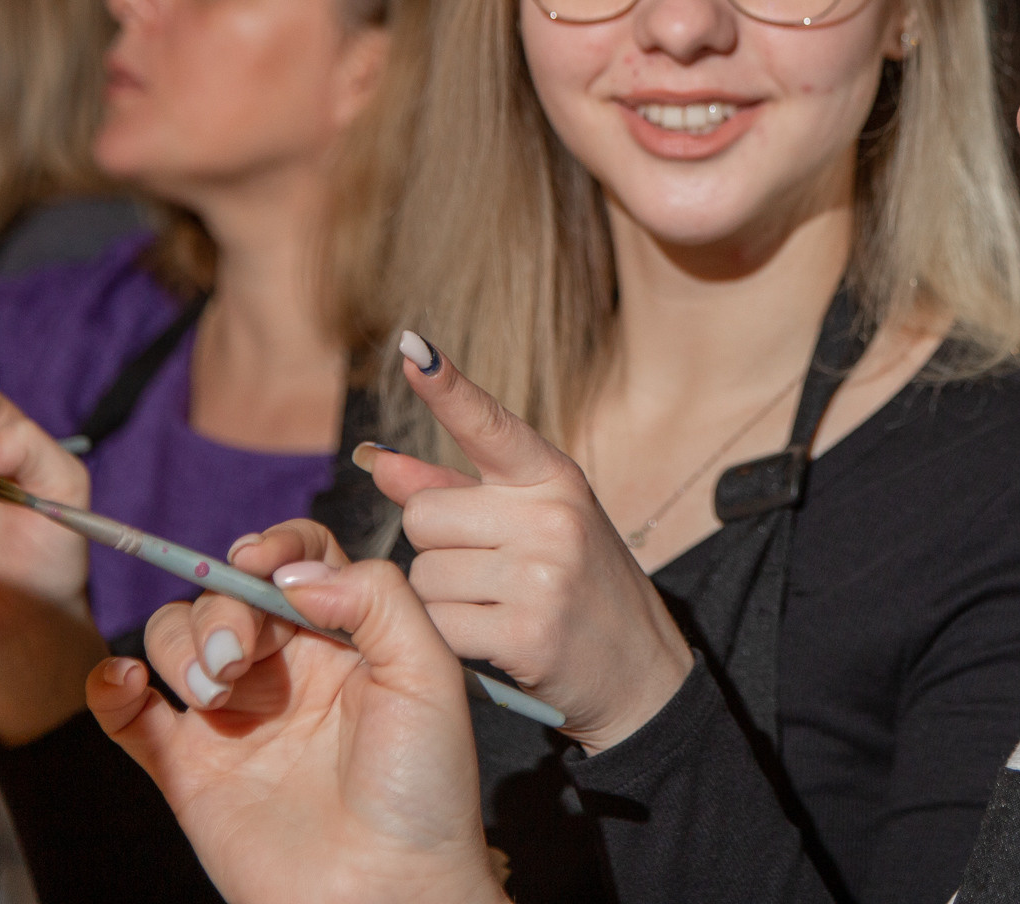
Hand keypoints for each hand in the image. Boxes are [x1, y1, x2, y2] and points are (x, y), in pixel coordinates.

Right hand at [91, 558, 508, 903]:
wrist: (388, 893)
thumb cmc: (423, 790)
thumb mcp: (430, 675)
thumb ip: (377, 598)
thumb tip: (293, 571)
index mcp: (346, 638)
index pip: (297, 561)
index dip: (273, 546)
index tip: (257, 558)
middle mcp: (286, 670)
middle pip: (226, 595)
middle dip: (221, 607)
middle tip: (239, 656)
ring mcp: (233, 718)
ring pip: (175, 639)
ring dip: (180, 644)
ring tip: (212, 689)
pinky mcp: (188, 770)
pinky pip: (127, 716)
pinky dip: (109, 685)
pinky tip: (124, 680)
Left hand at [361, 333, 694, 753]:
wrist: (641, 670)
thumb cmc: (576, 586)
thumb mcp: (532, 524)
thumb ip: (453, 489)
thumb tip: (378, 461)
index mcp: (553, 478)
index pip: (489, 425)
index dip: (448, 387)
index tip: (412, 348)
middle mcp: (551, 516)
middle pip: (424, 515)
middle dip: (437, 547)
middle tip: (485, 572)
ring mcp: (542, 574)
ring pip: (422, 574)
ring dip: (440, 598)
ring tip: (495, 607)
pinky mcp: (527, 631)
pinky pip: (437, 624)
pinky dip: (450, 639)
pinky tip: (492, 640)